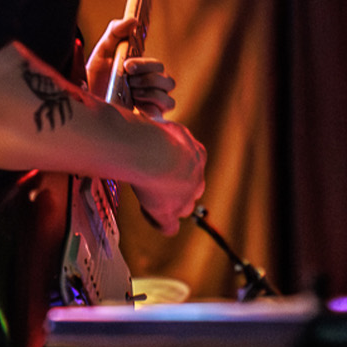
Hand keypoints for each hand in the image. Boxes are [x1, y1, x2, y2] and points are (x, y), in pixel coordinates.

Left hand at [85, 18, 175, 118]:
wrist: (84, 102)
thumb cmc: (95, 77)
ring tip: (130, 94)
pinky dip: (151, 109)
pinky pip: (162, 114)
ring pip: (168, 98)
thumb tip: (132, 20)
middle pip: (168, 81)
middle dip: (147, 79)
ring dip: (150, 93)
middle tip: (128, 80)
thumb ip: (115, 32)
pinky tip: (136, 106)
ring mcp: (150, 104)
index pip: (157, 65)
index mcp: (143, 71)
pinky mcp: (147, 118)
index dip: (145, 64)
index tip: (127, 65)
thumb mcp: (102, 51)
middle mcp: (150, 87)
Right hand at [129, 120, 205, 235]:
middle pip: (192, 188)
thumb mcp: (163, 125)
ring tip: (151, 198)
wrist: (154, 152)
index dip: (176, 166)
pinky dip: (160, 224)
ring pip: (183, 207)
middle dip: (179, 188)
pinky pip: (168, 227)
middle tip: (157, 181)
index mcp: (196, 154)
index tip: (160, 162)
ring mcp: (184, 197)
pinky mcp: (169, 212)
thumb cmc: (155, 133)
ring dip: (171, 205)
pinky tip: (151, 217)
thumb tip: (150, 119)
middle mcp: (195, 177)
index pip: (192, 165)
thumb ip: (160, 126)